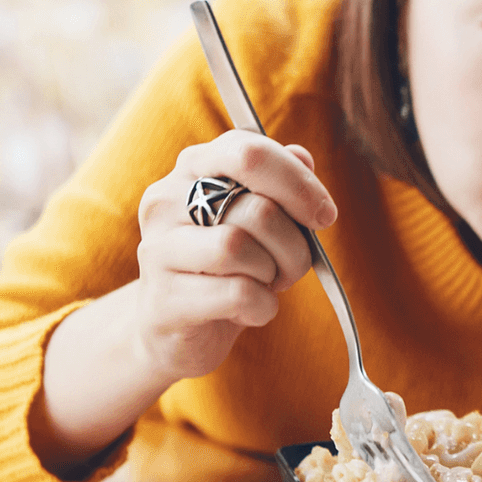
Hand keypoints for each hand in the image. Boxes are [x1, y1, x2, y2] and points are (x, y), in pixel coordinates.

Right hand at [132, 131, 337, 380]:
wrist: (180, 329)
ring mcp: (157, 249)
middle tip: (294, 263)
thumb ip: (279, 182)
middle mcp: (165, 200)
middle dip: (294, 243)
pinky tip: (252, 309)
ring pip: (239, 247)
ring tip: (266, 284)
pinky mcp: (163, 300)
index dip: (298, 183)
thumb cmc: (229, 265)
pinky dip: (262, 306)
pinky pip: (236, 294)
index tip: (324, 215)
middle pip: (257, 208)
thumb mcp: (258, 218)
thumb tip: (302, 157)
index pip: (249, 151)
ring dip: (274, 273)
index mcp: (193, 167)